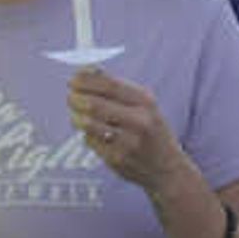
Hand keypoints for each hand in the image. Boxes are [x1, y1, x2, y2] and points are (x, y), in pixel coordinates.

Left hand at [67, 65, 189, 195]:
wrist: (168, 167)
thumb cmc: (150, 129)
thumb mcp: (143, 104)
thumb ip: (116, 87)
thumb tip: (85, 70)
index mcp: (145, 102)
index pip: (109, 85)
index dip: (86, 80)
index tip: (73, 79)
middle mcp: (139, 121)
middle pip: (95, 104)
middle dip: (76, 98)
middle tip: (70, 97)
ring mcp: (128, 142)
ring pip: (88, 123)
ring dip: (76, 117)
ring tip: (76, 115)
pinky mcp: (117, 159)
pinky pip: (91, 141)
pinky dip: (87, 135)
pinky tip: (94, 135)